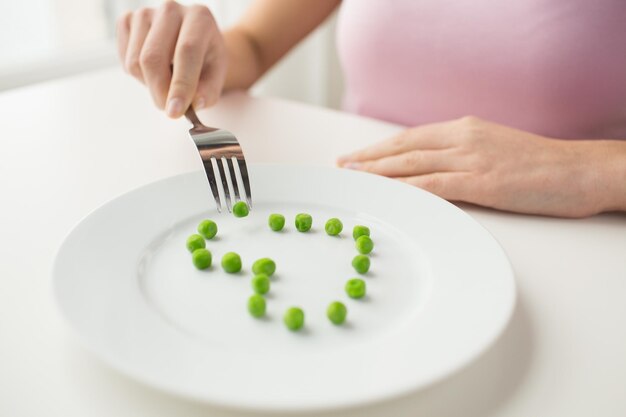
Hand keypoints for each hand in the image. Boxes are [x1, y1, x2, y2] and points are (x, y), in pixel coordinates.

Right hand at [116, 1, 226, 116]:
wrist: (193, 42)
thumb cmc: (206, 59)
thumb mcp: (217, 76)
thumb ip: (208, 92)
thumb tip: (194, 104)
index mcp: (199, 18)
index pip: (186, 52)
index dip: (180, 86)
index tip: (175, 112)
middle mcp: (171, 9)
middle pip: (153, 58)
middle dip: (159, 92)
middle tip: (170, 110)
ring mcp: (145, 13)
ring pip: (135, 62)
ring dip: (149, 85)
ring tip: (166, 82)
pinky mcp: (127, 21)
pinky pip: (124, 59)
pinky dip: (137, 75)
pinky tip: (154, 70)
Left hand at [337, 117, 606, 217]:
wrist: (579, 170)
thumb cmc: (538, 164)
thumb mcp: (493, 149)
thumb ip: (462, 155)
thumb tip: (432, 169)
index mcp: (464, 129)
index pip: (410, 139)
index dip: (379, 149)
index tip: (357, 157)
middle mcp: (462, 139)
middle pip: (404, 149)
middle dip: (369, 159)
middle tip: (343, 167)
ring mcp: (471, 159)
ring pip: (413, 164)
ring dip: (379, 173)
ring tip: (355, 179)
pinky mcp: (482, 181)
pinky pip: (436, 185)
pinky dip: (407, 188)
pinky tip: (388, 194)